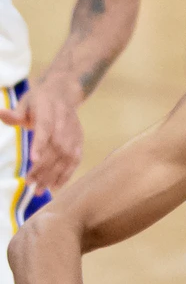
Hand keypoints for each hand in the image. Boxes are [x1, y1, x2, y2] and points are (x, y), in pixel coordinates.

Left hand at [0, 76, 83, 192]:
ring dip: (54, 175)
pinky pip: (75, 160)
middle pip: (56, 147)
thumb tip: (1, 114)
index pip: (46, 128)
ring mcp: (74, 133)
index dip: (41, 143)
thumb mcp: (25, 101)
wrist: (64, 93)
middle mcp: (64, 122)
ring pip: (66, 157)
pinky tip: (55, 186)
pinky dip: (66, 174)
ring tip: (39, 189)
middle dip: (44, 167)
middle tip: (30, 182)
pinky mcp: (79, 141)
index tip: (33, 160)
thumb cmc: (39, 100)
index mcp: (50, 109)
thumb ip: (15, 113)